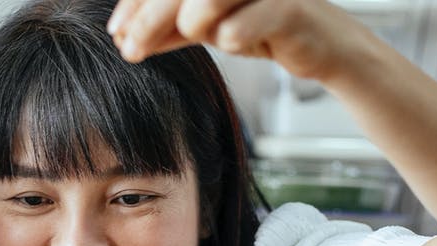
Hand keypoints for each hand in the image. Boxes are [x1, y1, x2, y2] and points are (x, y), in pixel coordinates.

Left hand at [107, 0, 367, 80]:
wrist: (318, 44)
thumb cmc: (261, 25)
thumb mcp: (206, 26)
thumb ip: (167, 29)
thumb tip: (124, 39)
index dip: (137, 4)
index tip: (118, 33)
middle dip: (147, 21)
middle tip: (130, 49)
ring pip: (204, 2)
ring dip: (189, 27)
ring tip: (197, 37)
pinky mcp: (290, 9)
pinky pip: (237, 30)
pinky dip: (229, 40)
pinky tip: (236, 41)